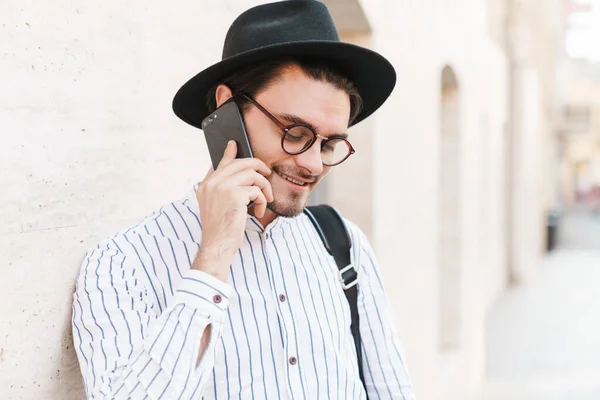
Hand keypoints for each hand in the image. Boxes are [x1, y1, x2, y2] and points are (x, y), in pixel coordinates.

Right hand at [194, 141, 272, 280]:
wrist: (217, 245)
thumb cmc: (220, 230)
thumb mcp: (218, 207)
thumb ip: (224, 190)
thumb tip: (242, 176)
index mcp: (205, 186)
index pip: (219, 163)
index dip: (229, 153)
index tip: (234, 144)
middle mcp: (211, 184)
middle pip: (240, 163)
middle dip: (258, 167)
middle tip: (268, 174)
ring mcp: (221, 188)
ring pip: (252, 175)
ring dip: (264, 188)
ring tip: (265, 200)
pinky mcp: (234, 195)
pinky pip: (257, 190)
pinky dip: (262, 201)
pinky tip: (259, 212)